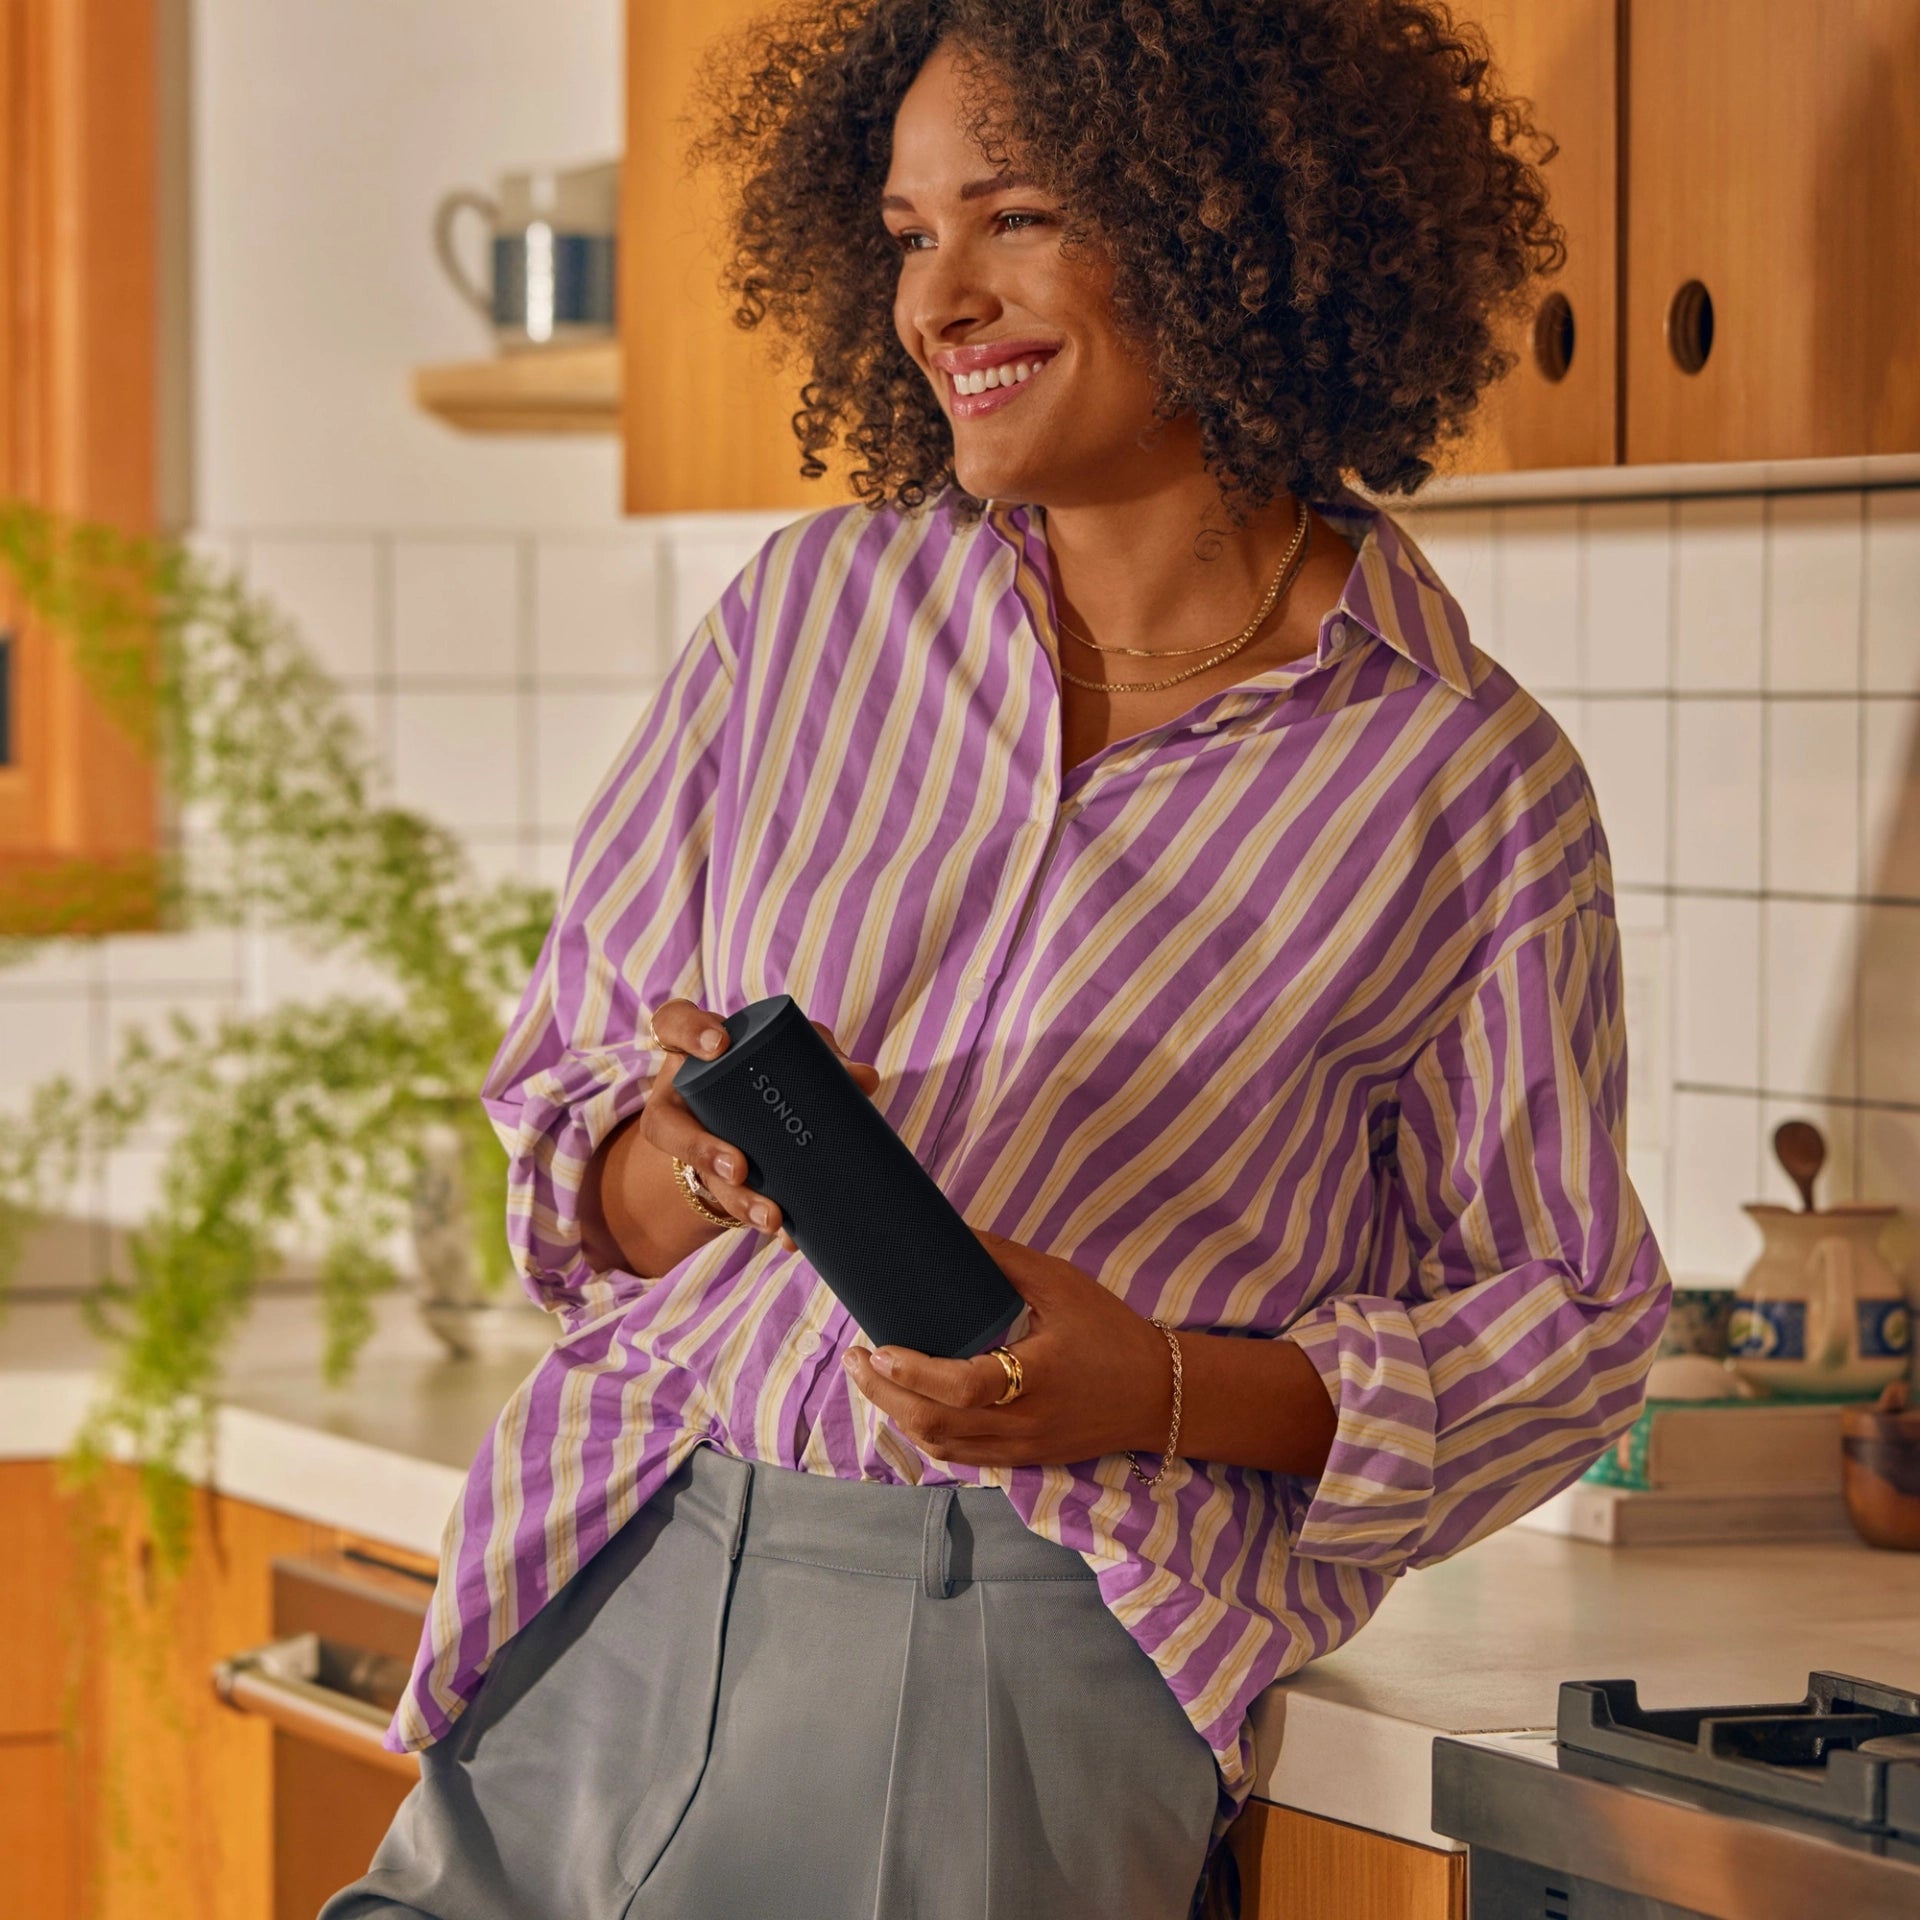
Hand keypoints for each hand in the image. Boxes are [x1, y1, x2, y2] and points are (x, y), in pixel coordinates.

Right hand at [640, 996, 881, 1252]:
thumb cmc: (779, 1067)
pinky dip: (763, 1219)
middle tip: (738, 1167)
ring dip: (735, 1199)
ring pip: (696, 1173)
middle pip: (667, 1122)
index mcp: (699, 1049)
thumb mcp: (799, 1054)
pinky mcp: (712, 1177)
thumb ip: (826, 1059)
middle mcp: (683, 1094)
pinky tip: (791, 1237)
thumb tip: (864, 1080)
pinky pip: (729, 1203)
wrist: (765, 1116)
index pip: (673, 1023)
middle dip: (700, 1149)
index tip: (719, 1047)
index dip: (688, 1030)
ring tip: (771, 1217)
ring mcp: (691, 1139)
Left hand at [841, 1226, 1175, 1468]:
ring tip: (872, 1379)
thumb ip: (1005, 1261)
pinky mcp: (1022, 1460)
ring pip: (942, 1448)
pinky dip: (926, 1435)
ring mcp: (1021, 1449)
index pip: (961, 1387)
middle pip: (936, 1426)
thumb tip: (953, 1232)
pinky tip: (908, 1408)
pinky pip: (961, 1457)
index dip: (912, 1373)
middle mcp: (1024, 1424)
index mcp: (1036, 1378)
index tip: (878, 1348)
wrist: (1161, 1394)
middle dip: (884, 1396)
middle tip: (855, 1361)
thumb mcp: (1063, 1284)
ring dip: (898, 1417)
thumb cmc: (1111, 1332)